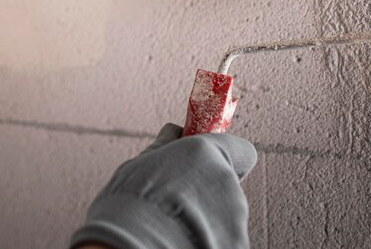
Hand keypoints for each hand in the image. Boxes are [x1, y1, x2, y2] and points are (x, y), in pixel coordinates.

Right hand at [70, 123, 256, 248]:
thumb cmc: (130, 205)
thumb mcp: (139, 164)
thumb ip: (165, 147)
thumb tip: (173, 132)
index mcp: (207, 155)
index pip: (240, 150)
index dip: (224, 156)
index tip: (204, 164)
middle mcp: (228, 183)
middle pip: (228, 184)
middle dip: (208, 190)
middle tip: (177, 199)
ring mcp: (235, 219)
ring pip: (227, 213)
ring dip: (208, 216)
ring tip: (176, 225)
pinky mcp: (236, 244)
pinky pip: (225, 236)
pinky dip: (209, 238)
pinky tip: (183, 240)